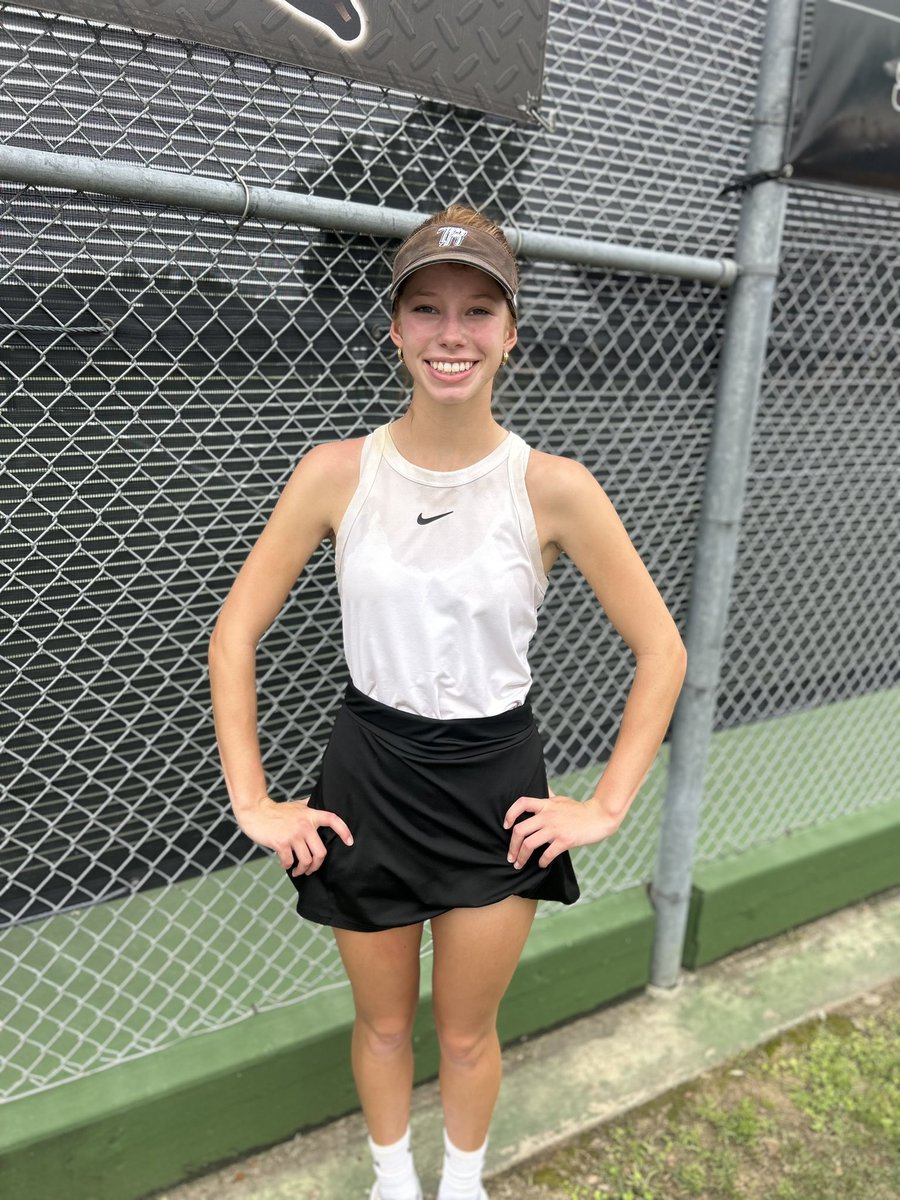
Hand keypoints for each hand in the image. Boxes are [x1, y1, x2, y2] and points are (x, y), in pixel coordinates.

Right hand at [235, 795, 352, 877]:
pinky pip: (290, 862)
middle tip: (311, 869)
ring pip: (306, 860)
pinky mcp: (281, 843)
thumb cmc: (276, 810)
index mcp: (310, 815)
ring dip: (302, 870)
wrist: (256, 811)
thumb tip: (318, 802)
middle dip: (317, 865)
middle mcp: (305, 825)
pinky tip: (285, 864)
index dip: (344, 831)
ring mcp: (293, 835)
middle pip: (321, 852)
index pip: (333, 820)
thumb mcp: (296, 805)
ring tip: (298, 871)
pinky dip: (288, 866)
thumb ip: (308, 805)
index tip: (350, 842)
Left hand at [503, 788, 620, 869]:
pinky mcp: (564, 840)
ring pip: (529, 844)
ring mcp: (555, 829)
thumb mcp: (560, 799)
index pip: (521, 803)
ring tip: (520, 864)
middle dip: (512, 846)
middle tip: (511, 856)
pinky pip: (547, 854)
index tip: (506, 826)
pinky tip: (542, 864)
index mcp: (545, 804)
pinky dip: (542, 862)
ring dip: (521, 857)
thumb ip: (549, 798)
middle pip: (520, 830)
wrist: (599, 816)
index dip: (510, 814)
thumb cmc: (579, 809)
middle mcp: (547, 816)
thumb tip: (542, 791)